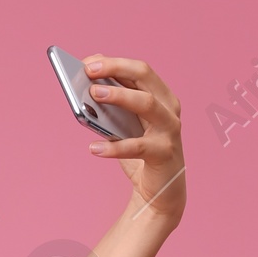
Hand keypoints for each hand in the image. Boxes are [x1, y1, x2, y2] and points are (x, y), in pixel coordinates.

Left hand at [83, 55, 184, 228]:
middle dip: (116, 69)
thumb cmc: (141, 155)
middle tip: (89, 72)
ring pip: (146, 103)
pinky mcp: (164, 153)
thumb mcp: (125, 127)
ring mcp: (169, 129)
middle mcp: (169, 108)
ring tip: (93, 95)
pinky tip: (93, 148)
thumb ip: (113, 107)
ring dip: (119, 96)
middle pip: (144, 77)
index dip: (113, 63)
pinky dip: (114, 147)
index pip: (138, 70)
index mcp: (161, 95)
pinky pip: (137, 147)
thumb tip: (88, 87)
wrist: (161, 194)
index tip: (88, 63)